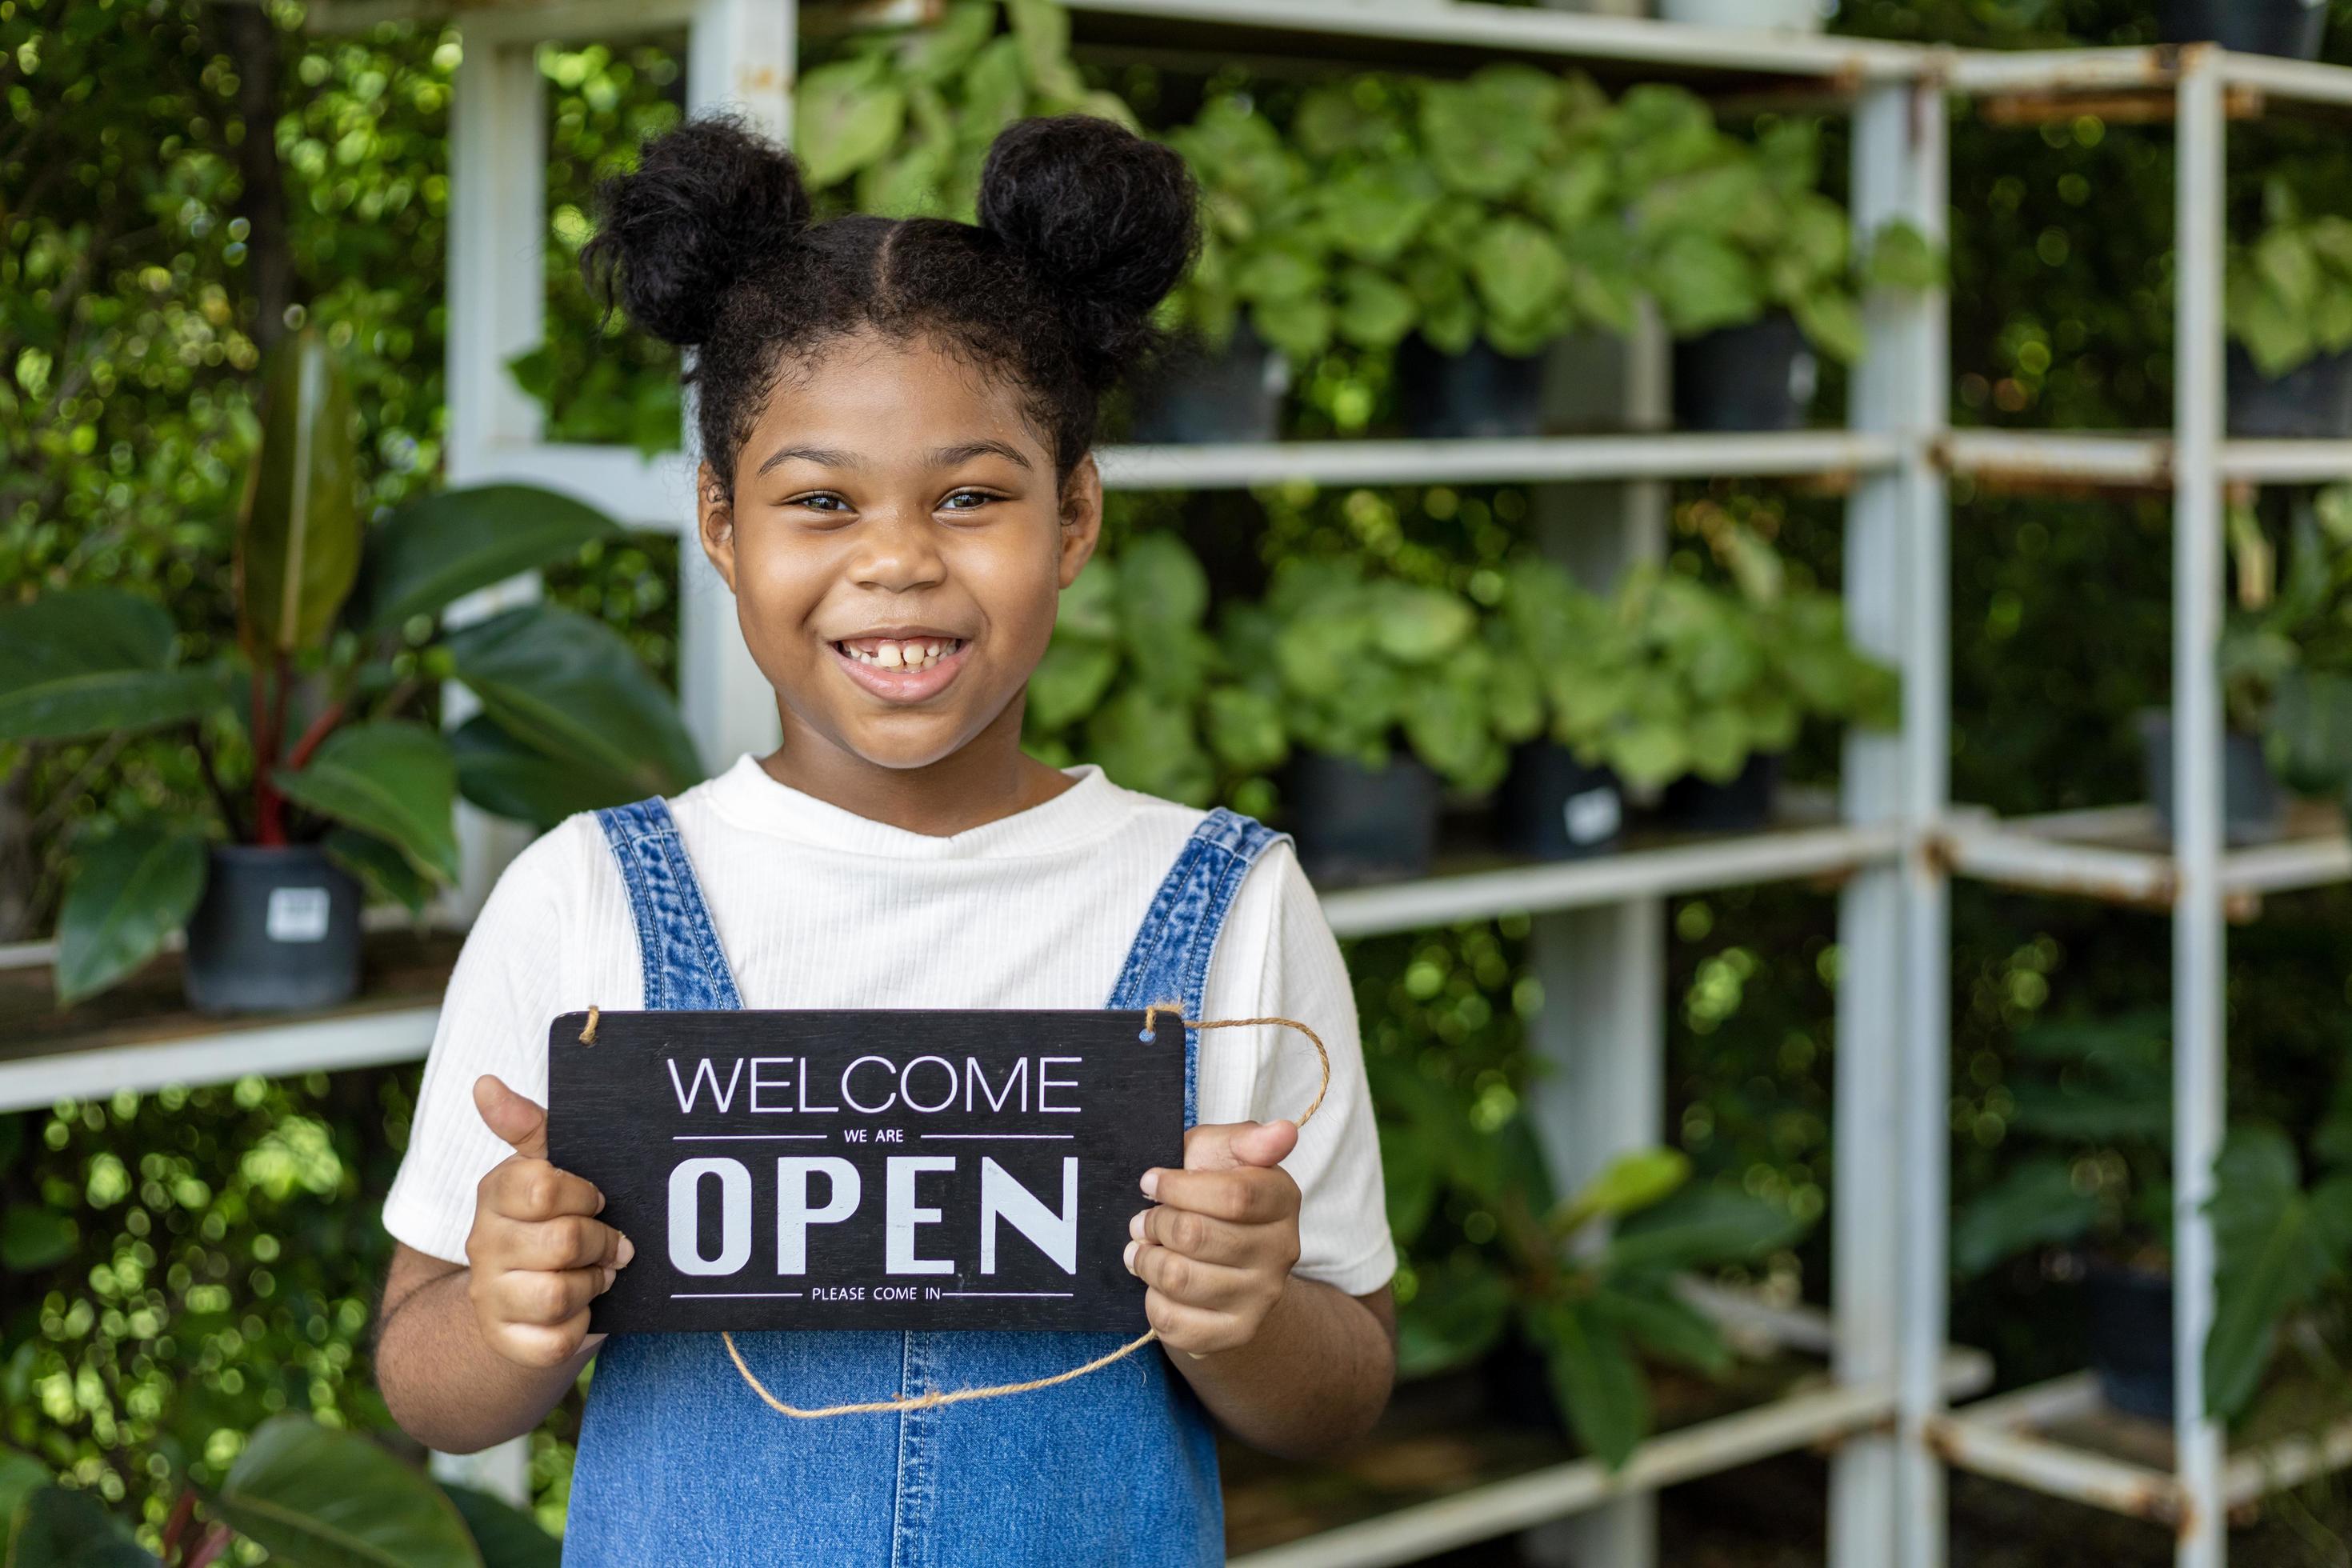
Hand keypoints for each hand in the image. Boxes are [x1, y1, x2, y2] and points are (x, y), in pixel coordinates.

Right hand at [465, 1074, 631, 1369]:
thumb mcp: (545, 1167)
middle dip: (602, 1242)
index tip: (598, 1198)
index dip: (584, 1194)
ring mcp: (489, 1295)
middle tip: (611, 1243)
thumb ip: (525, 1125)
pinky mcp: (506, 1340)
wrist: (521, 1301)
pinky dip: (580, 1325)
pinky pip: (557, 1339)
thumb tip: (485, 1083)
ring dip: (594, 1284)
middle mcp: (483, 1244)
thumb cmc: (549, 1220)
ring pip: (560, 1293)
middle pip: (563, 1241)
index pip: (542, 1186)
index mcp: (495, 1193)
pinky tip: (580, 1309)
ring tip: (597, 1274)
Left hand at [1126, 1120, 1301, 1356]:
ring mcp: (1262, 1296)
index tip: (1151, 1180)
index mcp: (1282, 1198)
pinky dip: (1153, 1301)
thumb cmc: (1215, 1199)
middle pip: (1196, 1236)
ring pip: (1179, 1279)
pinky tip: (1157, 1285)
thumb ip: (1245, 1140)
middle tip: (1144, 1219)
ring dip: (1146, 1260)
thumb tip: (1283, 1131)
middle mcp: (1283, 1250)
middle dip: (1155, 1223)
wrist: (1229, 1267)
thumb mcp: (1220, 1156)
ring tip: (1144, 1249)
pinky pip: (1175, 1322)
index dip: (1178, 1187)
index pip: (1233, 1195)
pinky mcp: (1236, 1333)